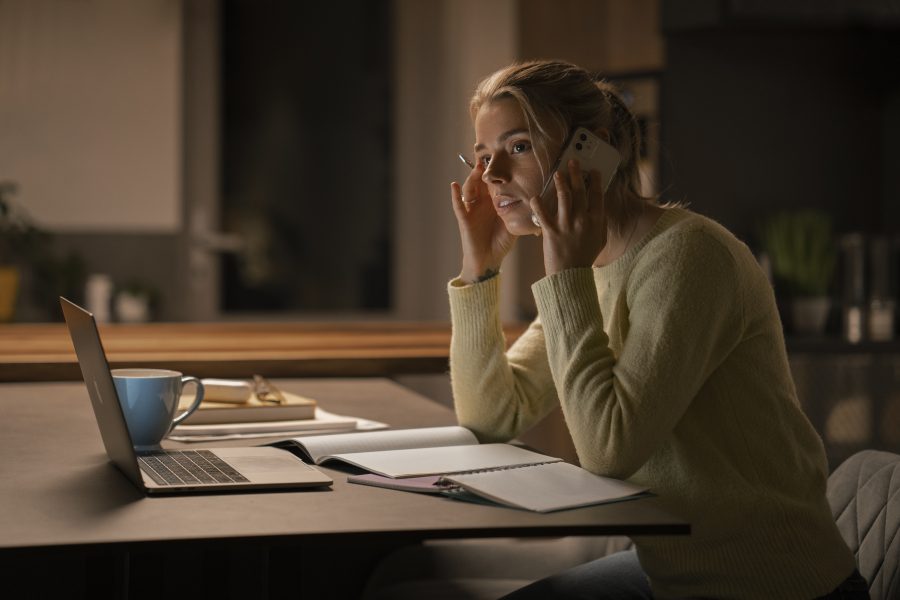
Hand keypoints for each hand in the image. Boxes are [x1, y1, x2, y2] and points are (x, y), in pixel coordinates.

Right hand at [450, 163, 516, 282]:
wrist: (489, 261)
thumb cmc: (501, 242)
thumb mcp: (514, 223)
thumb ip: (524, 212)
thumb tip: (544, 202)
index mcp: (493, 203)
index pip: (492, 183)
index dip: (494, 171)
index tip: (499, 157)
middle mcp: (481, 204)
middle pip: (479, 182)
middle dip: (481, 170)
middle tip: (487, 158)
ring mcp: (471, 211)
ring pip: (468, 190)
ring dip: (471, 178)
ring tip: (476, 169)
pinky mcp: (464, 220)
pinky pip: (458, 206)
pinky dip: (455, 195)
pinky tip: (454, 186)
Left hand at [530, 159, 607, 275]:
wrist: (570, 275)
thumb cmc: (584, 257)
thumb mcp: (599, 239)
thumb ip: (599, 222)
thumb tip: (597, 206)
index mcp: (597, 222)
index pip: (597, 196)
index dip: (595, 181)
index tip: (593, 171)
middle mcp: (583, 220)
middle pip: (581, 191)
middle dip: (577, 174)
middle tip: (573, 162)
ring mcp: (567, 225)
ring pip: (564, 197)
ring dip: (561, 182)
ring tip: (558, 173)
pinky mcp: (551, 231)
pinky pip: (543, 213)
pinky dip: (538, 203)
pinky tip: (535, 196)